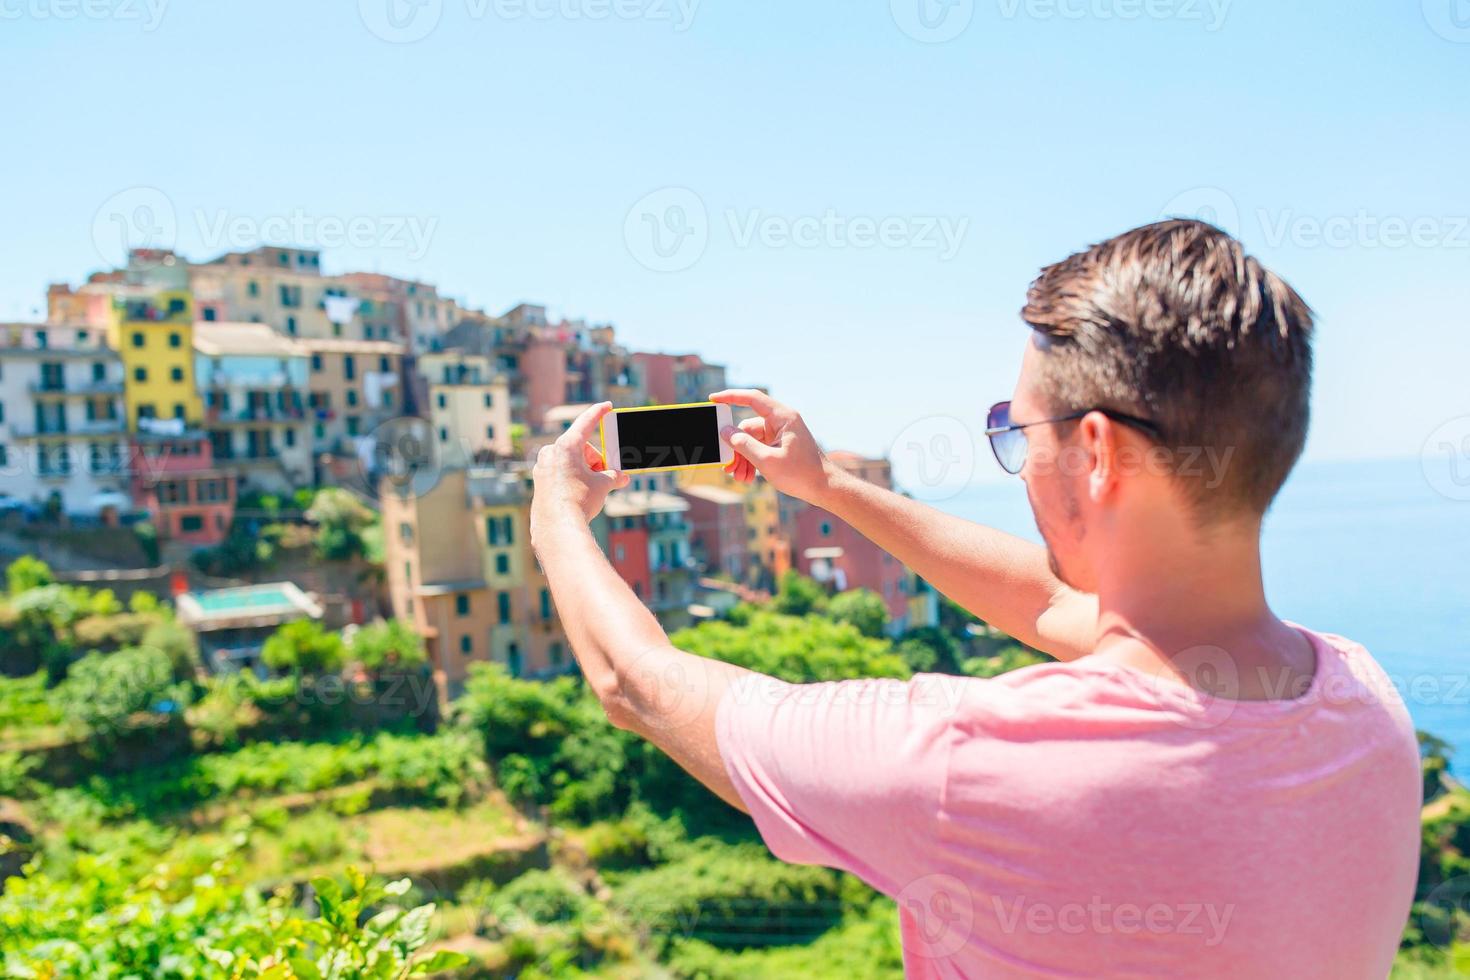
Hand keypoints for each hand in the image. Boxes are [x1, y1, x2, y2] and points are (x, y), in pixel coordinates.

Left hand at [532, 402, 629, 525]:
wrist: (557, 527)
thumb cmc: (579, 501)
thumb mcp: (602, 485)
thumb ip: (614, 476)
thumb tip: (622, 477)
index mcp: (566, 446)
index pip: (586, 422)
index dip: (599, 413)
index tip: (607, 405)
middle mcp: (551, 453)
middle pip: (581, 449)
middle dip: (596, 461)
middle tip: (606, 477)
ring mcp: (542, 467)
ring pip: (571, 462)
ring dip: (585, 471)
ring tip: (594, 490)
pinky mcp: (539, 481)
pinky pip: (561, 473)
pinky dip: (573, 478)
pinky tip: (579, 494)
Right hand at [709, 389, 831, 502]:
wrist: (825, 488)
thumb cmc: (801, 474)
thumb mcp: (766, 460)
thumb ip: (743, 445)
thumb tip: (725, 432)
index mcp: (783, 417)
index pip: (753, 398)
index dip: (731, 396)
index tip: (713, 399)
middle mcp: (781, 422)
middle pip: (747, 428)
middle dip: (736, 448)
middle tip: (727, 466)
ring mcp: (780, 434)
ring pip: (751, 441)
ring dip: (743, 459)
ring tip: (739, 478)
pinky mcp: (780, 446)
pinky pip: (759, 449)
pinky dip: (752, 462)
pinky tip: (747, 478)